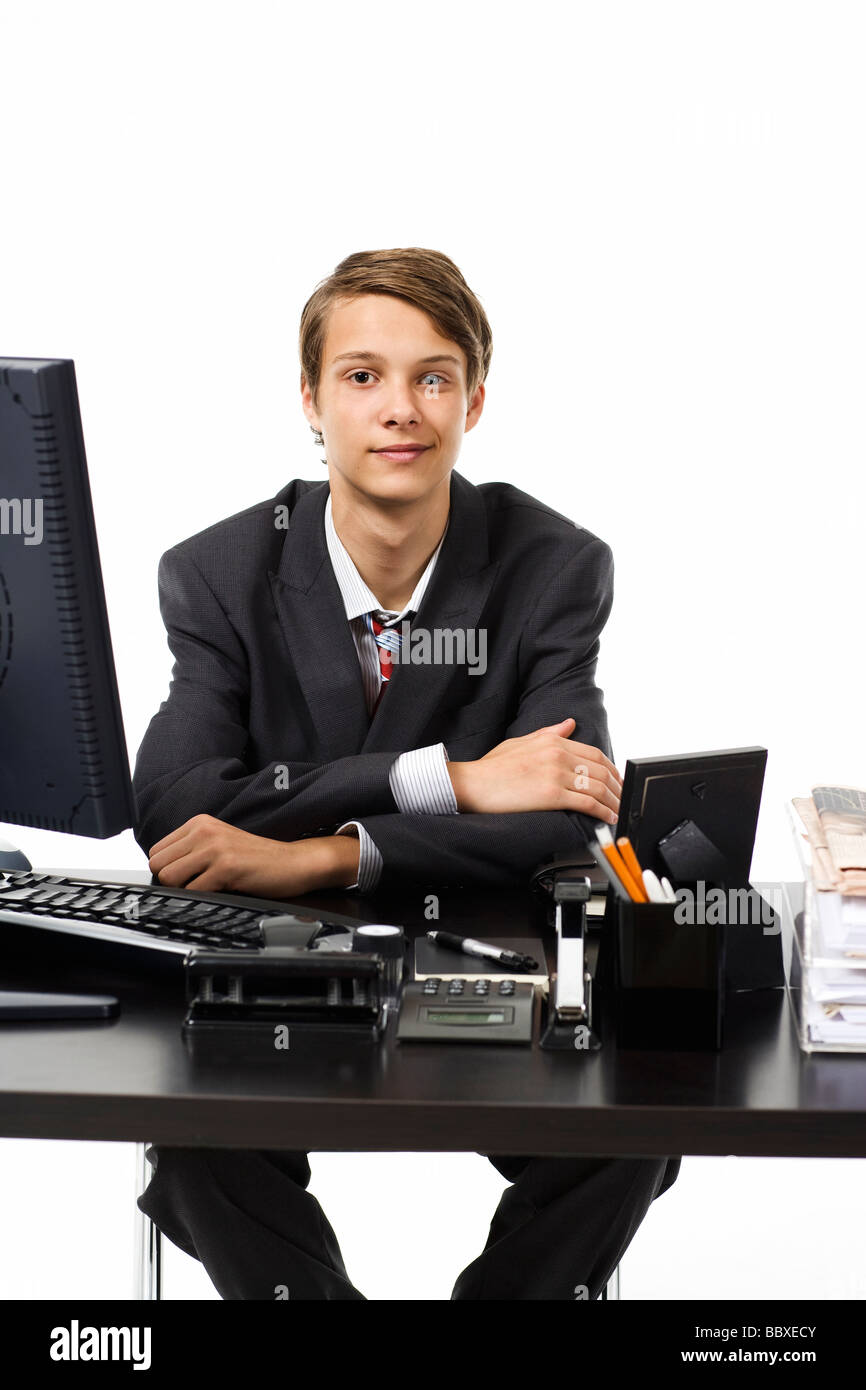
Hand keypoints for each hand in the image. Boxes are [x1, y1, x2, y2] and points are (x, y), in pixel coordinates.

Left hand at [147, 815, 360, 896]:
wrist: (292, 862)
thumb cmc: (257, 859)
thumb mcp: (219, 843)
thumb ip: (191, 851)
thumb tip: (161, 873)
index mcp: (199, 823)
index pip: (155, 851)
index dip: (167, 870)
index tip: (186, 876)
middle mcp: (204, 830)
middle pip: (158, 865)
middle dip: (173, 882)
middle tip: (197, 885)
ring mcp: (215, 848)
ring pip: (170, 878)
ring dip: (185, 890)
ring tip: (209, 887)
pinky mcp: (226, 867)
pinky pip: (193, 891)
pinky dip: (203, 897)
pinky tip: (222, 890)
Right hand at [447, 718, 622, 819]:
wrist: (472, 783)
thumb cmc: (491, 767)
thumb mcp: (520, 741)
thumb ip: (548, 733)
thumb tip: (570, 724)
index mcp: (552, 741)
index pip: (593, 753)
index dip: (611, 768)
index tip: (616, 780)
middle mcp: (558, 754)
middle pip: (601, 769)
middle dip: (617, 785)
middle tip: (623, 797)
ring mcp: (556, 774)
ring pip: (598, 787)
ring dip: (613, 800)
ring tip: (619, 810)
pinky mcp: (552, 795)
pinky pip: (586, 803)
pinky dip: (602, 811)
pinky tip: (608, 818)